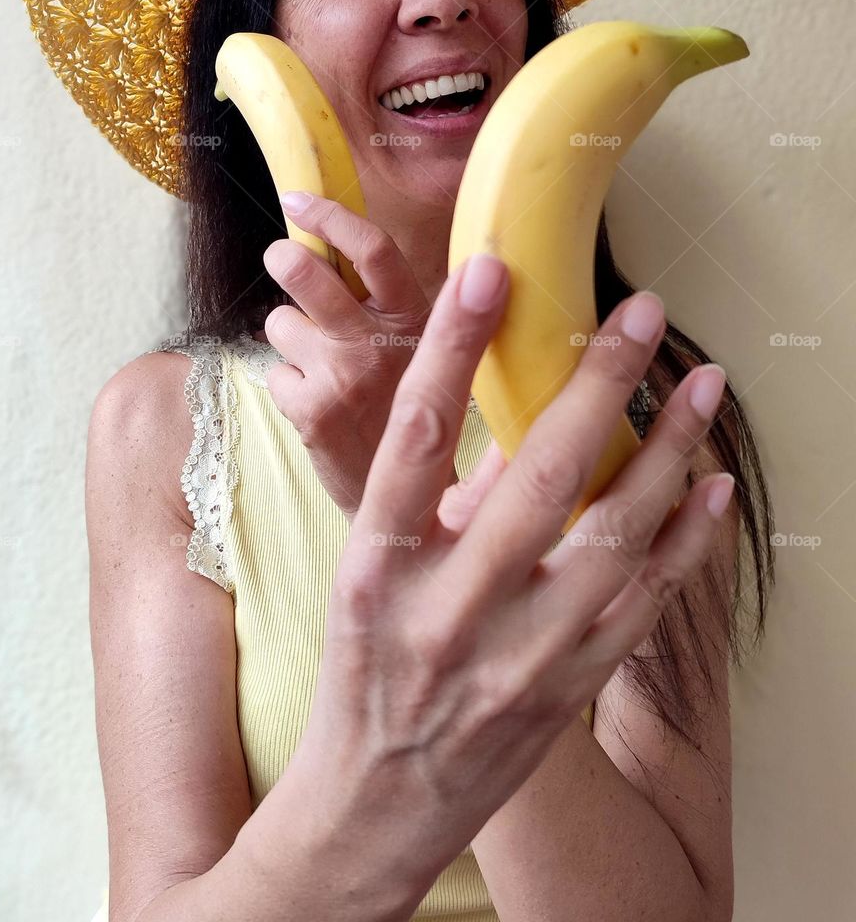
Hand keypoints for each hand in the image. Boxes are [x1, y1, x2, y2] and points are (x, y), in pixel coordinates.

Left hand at [262, 193, 444, 519]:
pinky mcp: (311, 414)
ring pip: (279, 323)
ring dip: (289, 337)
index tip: (298, 199)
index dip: (330, 216)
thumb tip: (329, 239)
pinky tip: (317, 405)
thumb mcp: (418, 347)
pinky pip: (273, 372)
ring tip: (321, 365)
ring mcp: (343, 379)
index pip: (373, 249)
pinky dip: (287, 384)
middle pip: (307, 275)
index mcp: (415, 318)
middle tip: (284, 260)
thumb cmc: (406, 406)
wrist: (411, 495)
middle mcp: (380, 344)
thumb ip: (383, 301)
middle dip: (285, 259)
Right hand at [287, 253, 732, 880]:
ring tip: (701, 384)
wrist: (376, 804)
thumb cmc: (365, 673)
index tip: (490, 274)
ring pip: (612, 537)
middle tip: (638, 313)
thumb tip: (524, 429)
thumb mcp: (372, 577)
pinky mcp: (567, 691)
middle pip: (536, 476)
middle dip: (597, 383)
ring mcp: (515, 656)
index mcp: (377, 565)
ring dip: (667, 453)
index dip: (454, 348)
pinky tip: (712, 487)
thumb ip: (438, 502)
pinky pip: (643, 605)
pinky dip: (685, 541)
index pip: (414, 435)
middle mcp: (446, 607)